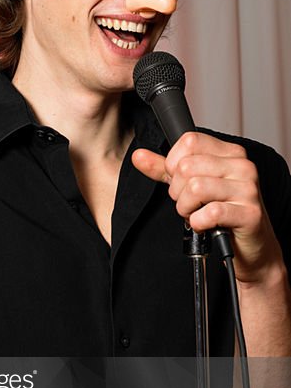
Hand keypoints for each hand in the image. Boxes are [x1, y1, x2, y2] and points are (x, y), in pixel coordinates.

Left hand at [132, 132, 284, 285]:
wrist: (249, 246)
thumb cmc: (221, 213)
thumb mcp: (189, 186)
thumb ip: (164, 170)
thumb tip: (138, 156)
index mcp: (229, 153)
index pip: (189, 141)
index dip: (173, 164)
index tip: (180, 182)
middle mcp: (242, 166)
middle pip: (187, 167)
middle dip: (177, 191)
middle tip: (189, 203)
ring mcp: (248, 189)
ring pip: (195, 188)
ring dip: (186, 208)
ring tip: (196, 214)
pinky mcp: (250, 213)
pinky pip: (210, 212)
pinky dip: (198, 222)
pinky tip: (205, 224)